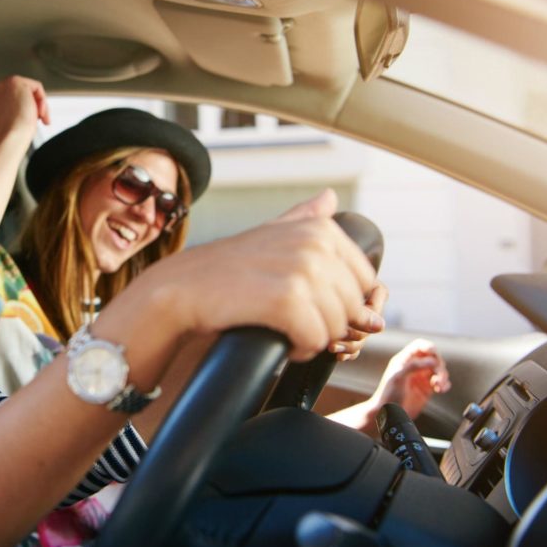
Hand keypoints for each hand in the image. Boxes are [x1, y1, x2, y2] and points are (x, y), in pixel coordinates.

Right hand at [0, 75, 48, 142]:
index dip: (23, 107)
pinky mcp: (15, 81)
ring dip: (38, 104)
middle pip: (21, 91)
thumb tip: (28, 104)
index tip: (30, 118)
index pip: (12, 97)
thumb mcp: (10, 118)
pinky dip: (42, 101)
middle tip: (38, 119)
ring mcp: (3, 84)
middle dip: (32, 104)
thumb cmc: (12, 134)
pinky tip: (40, 113)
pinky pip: (37, 87)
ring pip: (30, 89)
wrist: (11, 136)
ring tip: (39, 118)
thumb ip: (14, 107)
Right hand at [135, 189, 382, 361]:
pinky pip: (316, 340)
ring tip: (286, 332)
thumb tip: (330, 197)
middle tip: (296, 324)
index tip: (312, 308)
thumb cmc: (226, 268)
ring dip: (314, 339)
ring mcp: (301, 271)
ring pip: (337, 327)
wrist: (182, 289)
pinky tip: (283, 343)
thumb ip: (303, 217)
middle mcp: (315, 245)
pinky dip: (301, 350)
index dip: (341, 304)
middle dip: (329, 324)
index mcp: (320, 229)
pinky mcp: (286, 301)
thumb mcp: (269, 232)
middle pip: (353, 307)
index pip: (364, 282)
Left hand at [371, 338, 450, 418]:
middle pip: (434, 358)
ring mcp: (422, 377)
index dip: (429, 347)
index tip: (434, 354)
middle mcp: (414, 367)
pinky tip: (441, 389)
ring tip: (439, 386)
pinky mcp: (427, 389)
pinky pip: (442, 382)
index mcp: (404, 360)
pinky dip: (445, 384)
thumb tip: (433, 360)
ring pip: (440, 370)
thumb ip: (414, 366)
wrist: (389, 413)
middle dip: (439, 366)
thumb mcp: (398, 376)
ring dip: (443, 376)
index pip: (420, 346)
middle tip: (438, 377)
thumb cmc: (389, 394)